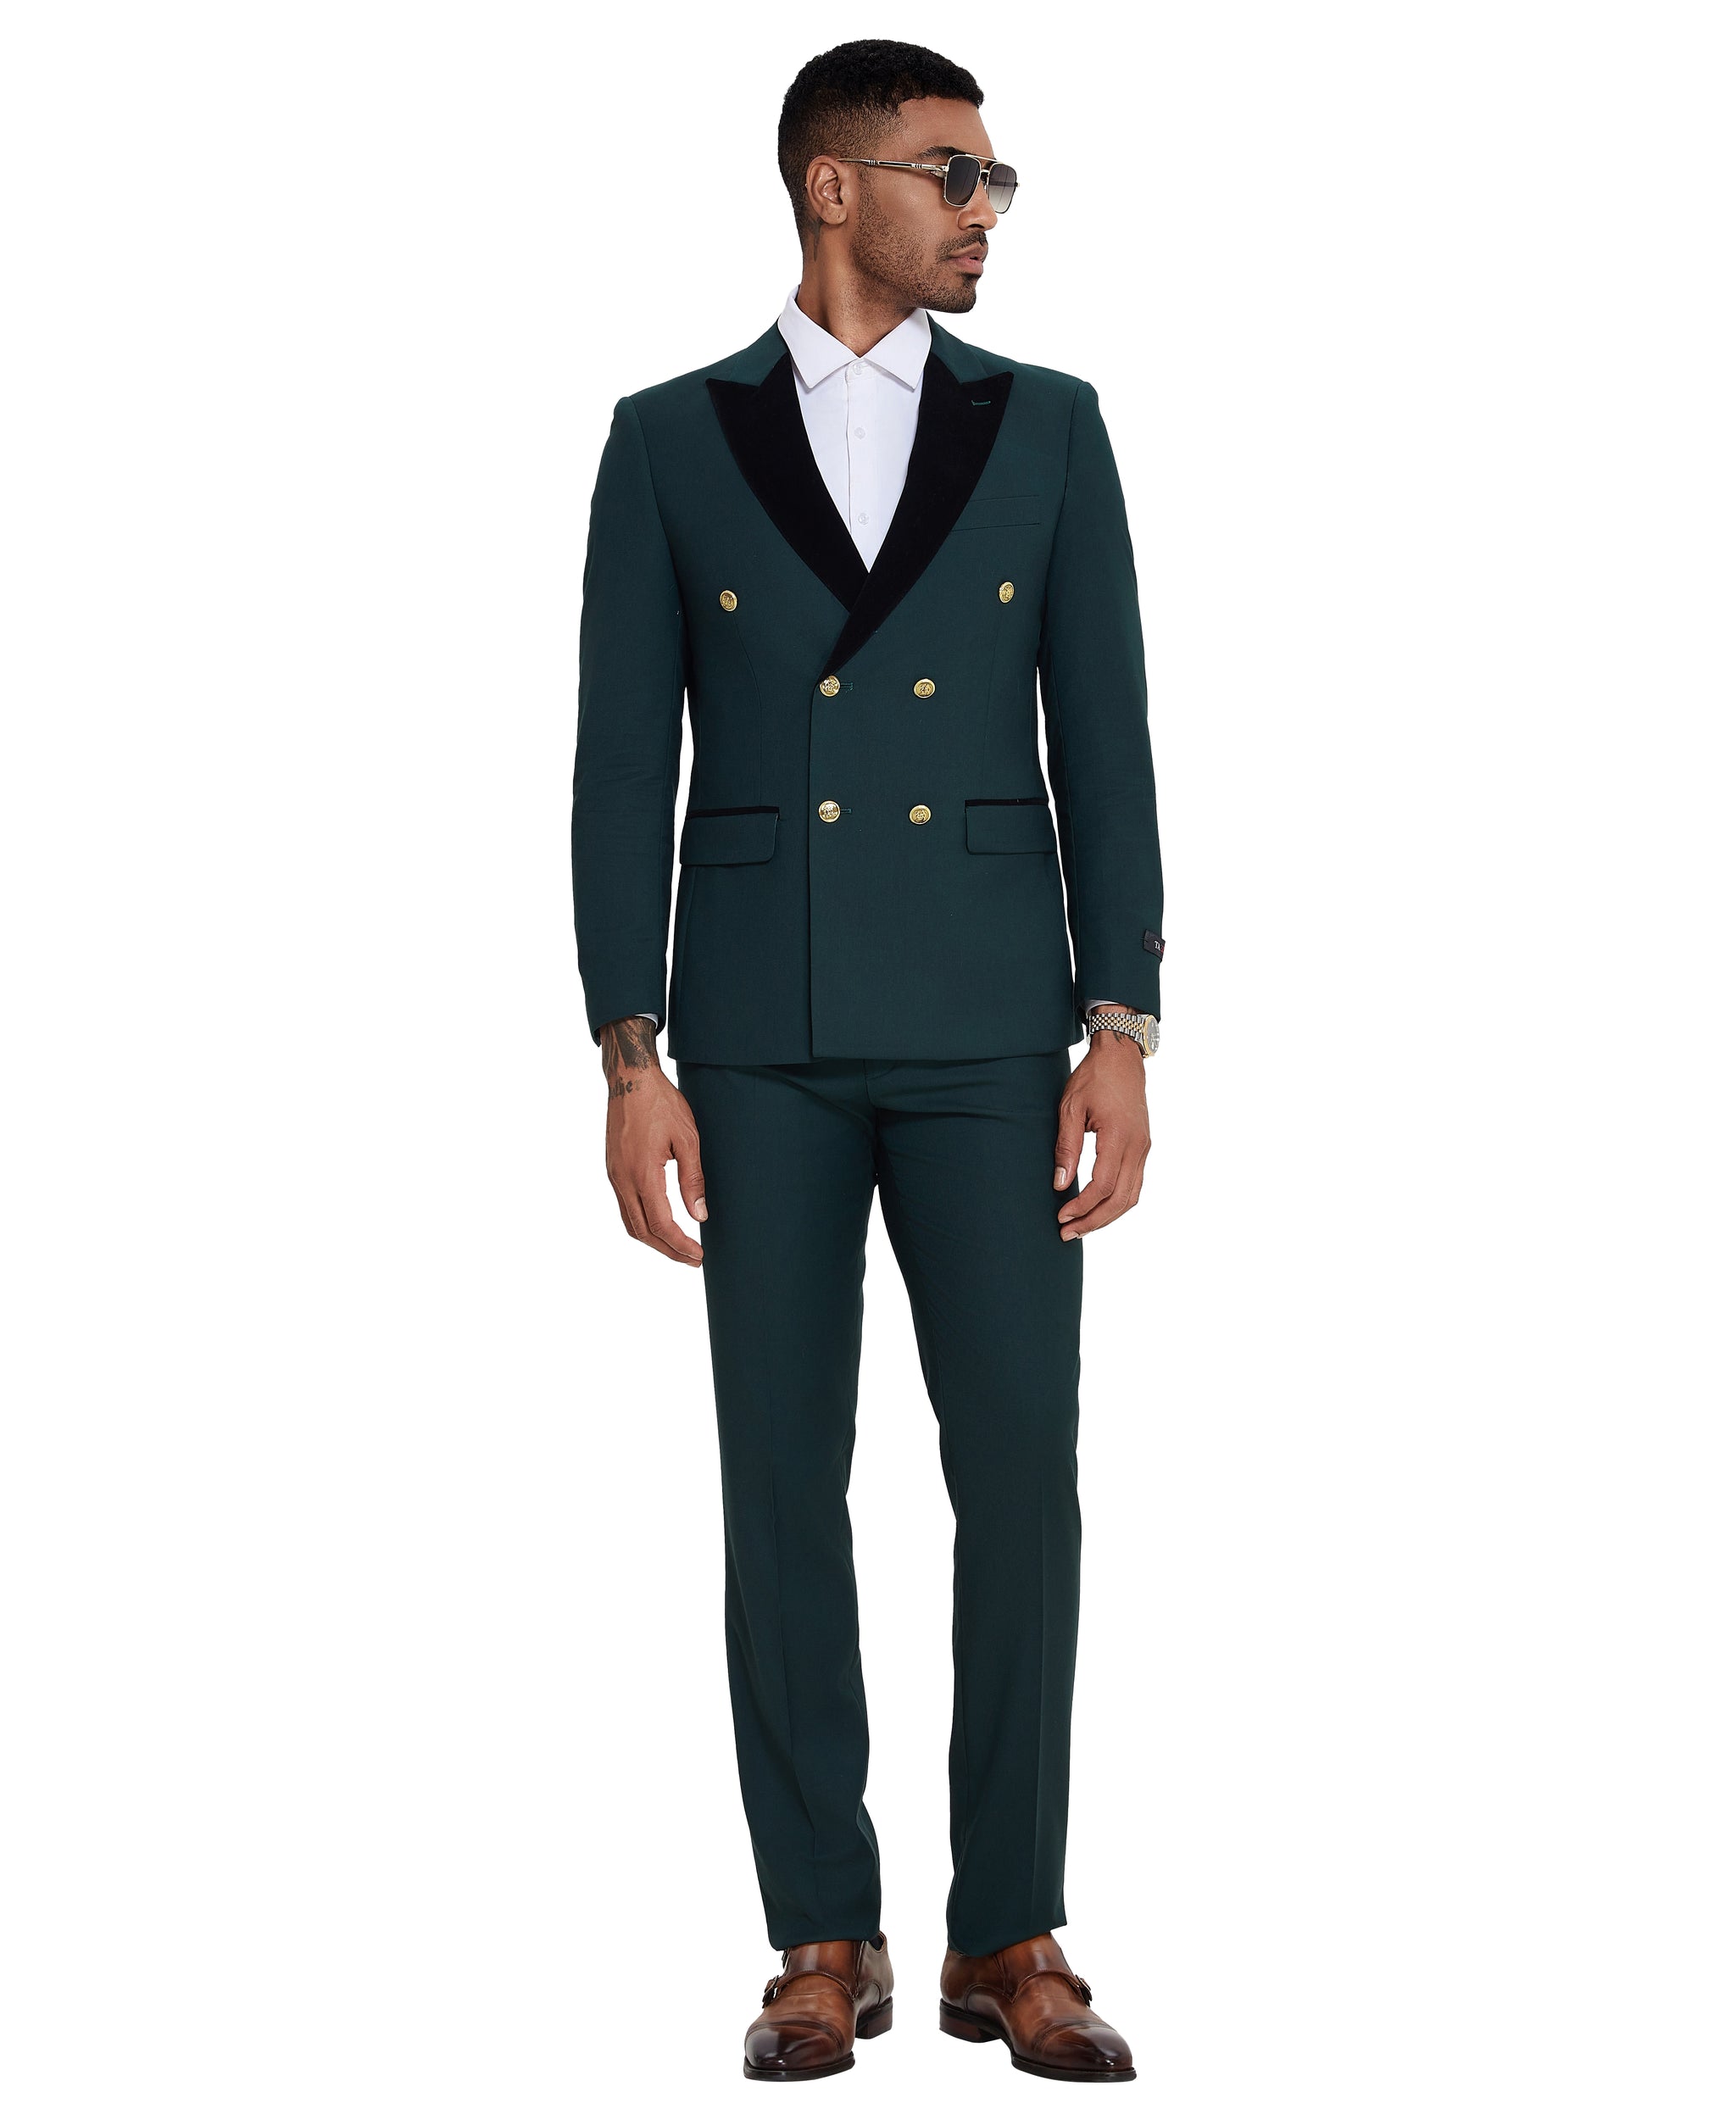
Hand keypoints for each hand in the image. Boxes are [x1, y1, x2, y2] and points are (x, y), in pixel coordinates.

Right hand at [599, 1017, 706, 1264]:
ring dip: (653, 1241)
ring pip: (630, 1223)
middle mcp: (623, 1179)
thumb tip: (699, 1215)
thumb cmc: (661, 1104)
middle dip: (668, 1250)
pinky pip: (624, 1207)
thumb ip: (693, 1179)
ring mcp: (614, 1176)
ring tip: (678, 1248)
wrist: (630, 1080)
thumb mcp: (687, 1138)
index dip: (680, 1245)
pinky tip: (658, 1224)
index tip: (698, 1255)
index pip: (660, 1223)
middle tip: (693, 1259)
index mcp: (643, 1173)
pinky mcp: (613, 1170)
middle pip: (642, 1231)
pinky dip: (641, 1224)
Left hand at [1053, 1020, 1151, 1240]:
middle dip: (1094, 1221)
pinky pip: (1134, 1184)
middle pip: (1121, 1199)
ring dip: (1107, 1217)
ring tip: (1081, 1228)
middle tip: (1067, 1234)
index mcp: (1119, 1136)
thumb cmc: (1093, 1078)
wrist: (1121, 1057)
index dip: (1082, 1206)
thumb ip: (1066, 1147)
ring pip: (1132, 1196)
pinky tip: (1097, 1209)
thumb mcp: (1070, 1107)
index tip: (1061, 1216)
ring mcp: (1143, 1148)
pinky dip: (1117, 1202)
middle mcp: (1137, 1146)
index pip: (1103, 1185)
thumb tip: (1059, 1184)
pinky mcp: (1142, 1147)